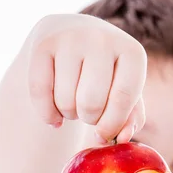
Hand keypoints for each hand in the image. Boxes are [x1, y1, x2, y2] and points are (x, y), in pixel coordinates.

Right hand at [27, 14, 146, 141]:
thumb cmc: (107, 73)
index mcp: (132, 52)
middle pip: (91, 103)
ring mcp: (70, 38)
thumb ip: (132, 119)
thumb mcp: (126, 92)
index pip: (122, 99)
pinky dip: (47, 114)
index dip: (111, 125)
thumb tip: (123, 138)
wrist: (73, 34)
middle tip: (89, 112)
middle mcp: (102, 39)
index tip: (103, 134)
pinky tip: (54, 115)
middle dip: (89, 119)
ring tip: (74, 104)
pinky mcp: (42, 44)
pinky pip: (40, 94)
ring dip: (69, 114)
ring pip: (65, 101)